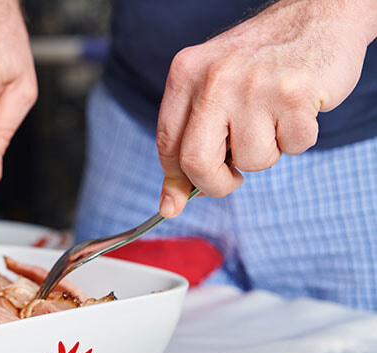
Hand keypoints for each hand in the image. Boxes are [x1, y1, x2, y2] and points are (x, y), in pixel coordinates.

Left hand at [156, 0, 376, 217]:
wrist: (316, 14)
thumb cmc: (260, 62)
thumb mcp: (211, 87)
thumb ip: (188, 139)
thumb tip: (171, 204)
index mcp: (185, 75)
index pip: (166, 144)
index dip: (174, 180)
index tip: (176, 202)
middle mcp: (214, 79)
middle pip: (196, 162)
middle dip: (215, 183)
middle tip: (231, 177)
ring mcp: (253, 87)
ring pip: (251, 162)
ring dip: (266, 152)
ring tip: (273, 118)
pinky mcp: (293, 95)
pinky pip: (293, 148)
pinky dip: (298, 138)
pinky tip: (297, 109)